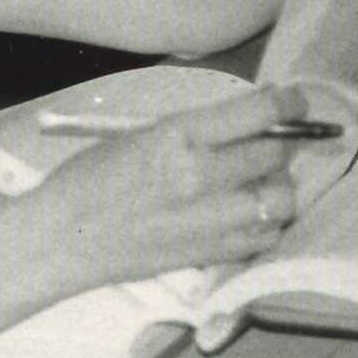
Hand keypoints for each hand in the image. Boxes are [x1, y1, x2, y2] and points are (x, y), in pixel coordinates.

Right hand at [5, 84, 310, 292]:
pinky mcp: (208, 255)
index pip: (260, 113)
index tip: (296, 102)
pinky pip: (264, 237)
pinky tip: (247, 215)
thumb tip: (248, 122)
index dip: (290, 103)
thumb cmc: (89, 178)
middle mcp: (199, 176)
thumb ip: (195, 129)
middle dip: (282, 145)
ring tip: (260, 183)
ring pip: (280, 200)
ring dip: (278, 187)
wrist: (61, 238)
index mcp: (178, 136)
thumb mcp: (139, 134)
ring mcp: (208, 220)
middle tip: (272, 143)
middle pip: (276, 155)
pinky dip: (265, 224)